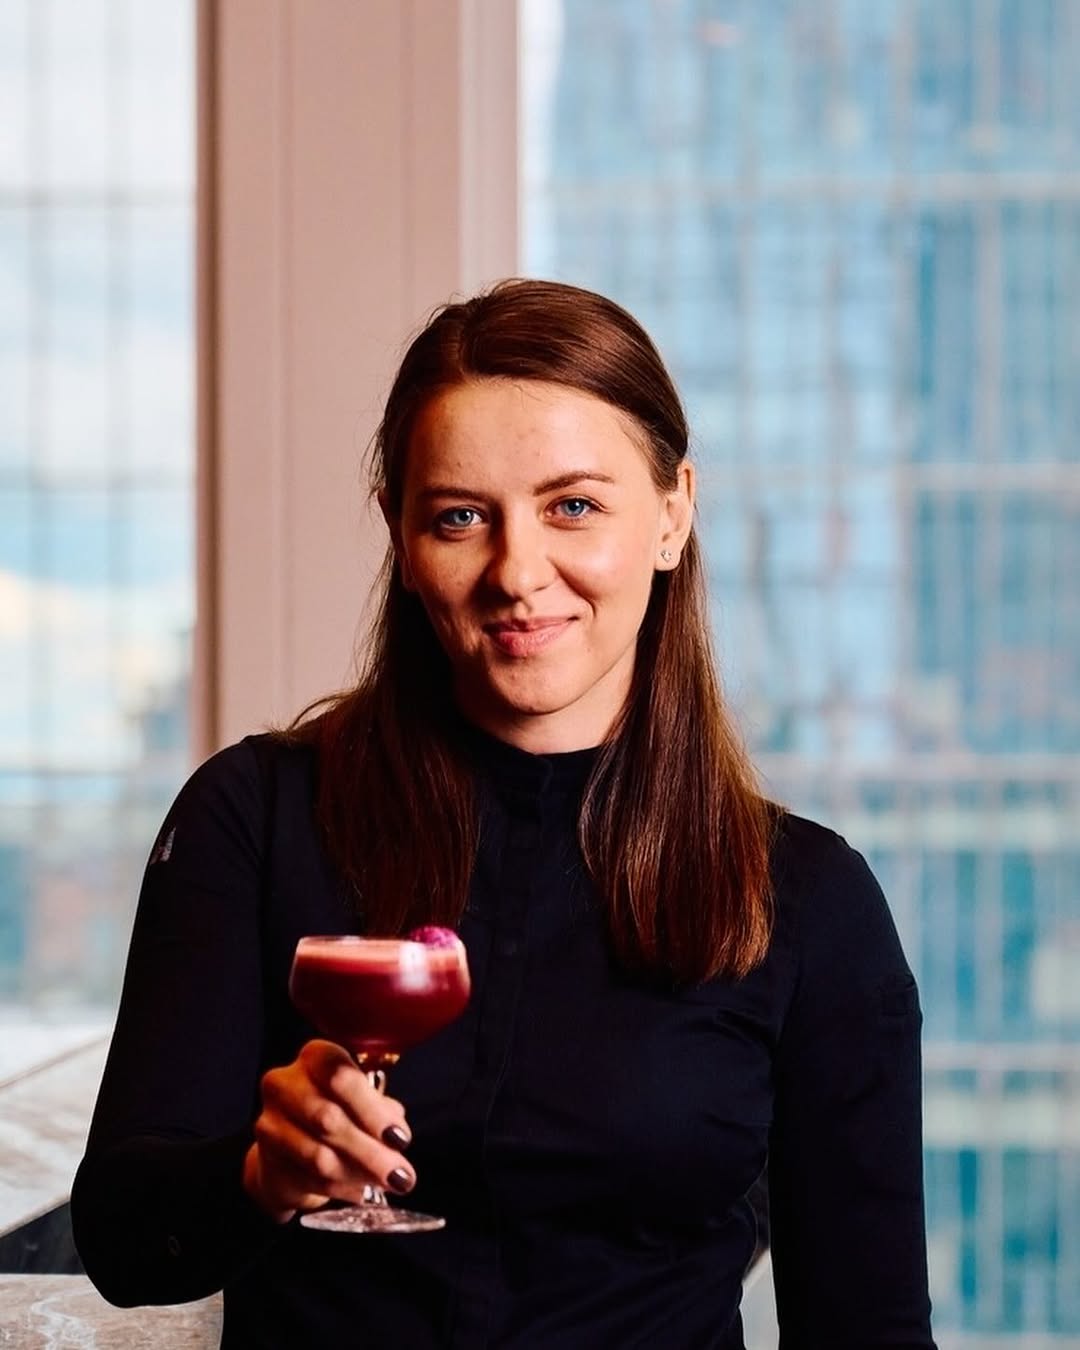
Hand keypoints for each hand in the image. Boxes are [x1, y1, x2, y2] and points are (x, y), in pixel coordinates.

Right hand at [242, 1039, 414, 1222]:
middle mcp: (284, 1084)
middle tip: (402, 1174)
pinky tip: (361, 1191)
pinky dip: (342, 1188)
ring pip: (319, 1156)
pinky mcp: (266, 1161)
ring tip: (386, 1184)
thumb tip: (396, 1134)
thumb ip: (381, 1111)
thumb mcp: (361, 1101)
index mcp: (314, 1057)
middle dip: (372, 1152)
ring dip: (359, 1175)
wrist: (290, 1146)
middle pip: (329, 1119)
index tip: (399, 1137)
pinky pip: (309, 1180)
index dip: (373, 1110)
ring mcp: (269, 1123)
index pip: (341, 1076)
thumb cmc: (334, 1111)